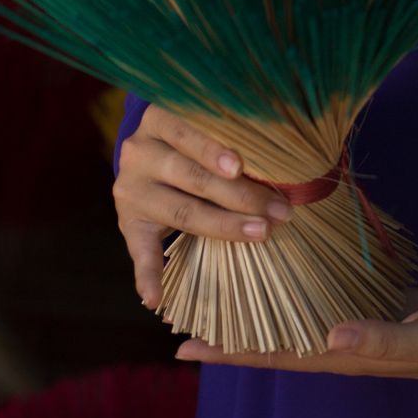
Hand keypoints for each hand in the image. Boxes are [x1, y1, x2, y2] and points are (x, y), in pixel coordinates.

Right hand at [115, 103, 294, 310]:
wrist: (150, 151)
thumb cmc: (197, 136)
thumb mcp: (206, 124)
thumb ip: (233, 136)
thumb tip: (289, 160)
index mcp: (159, 119)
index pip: (187, 132)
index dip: (213, 150)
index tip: (240, 166)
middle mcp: (139, 151)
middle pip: (192, 176)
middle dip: (239, 195)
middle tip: (278, 211)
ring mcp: (131, 188)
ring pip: (180, 211)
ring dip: (223, 226)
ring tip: (258, 234)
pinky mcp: (128, 221)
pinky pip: (140, 252)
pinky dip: (147, 276)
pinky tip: (156, 298)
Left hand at [175, 287, 417, 382]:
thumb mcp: (416, 339)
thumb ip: (376, 338)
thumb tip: (329, 335)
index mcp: (339, 354)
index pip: (270, 356)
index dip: (227, 353)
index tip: (182, 349)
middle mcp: (333, 342)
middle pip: (266, 342)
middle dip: (224, 335)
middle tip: (178, 323)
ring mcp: (345, 324)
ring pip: (285, 320)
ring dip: (250, 312)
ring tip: (214, 296)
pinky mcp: (361, 303)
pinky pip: (311, 300)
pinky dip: (285, 291)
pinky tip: (272, 275)